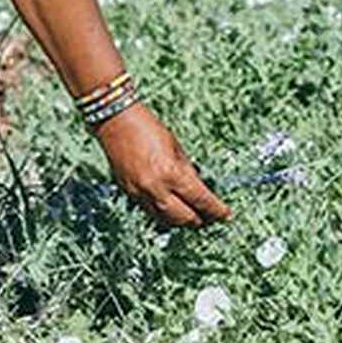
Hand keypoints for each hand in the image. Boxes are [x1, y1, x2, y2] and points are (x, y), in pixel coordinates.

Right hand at [92, 105, 231, 226]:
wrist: (115, 121)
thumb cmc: (146, 126)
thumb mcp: (176, 147)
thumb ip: (187, 170)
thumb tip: (198, 188)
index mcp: (171, 173)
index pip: (200, 199)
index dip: (216, 210)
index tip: (225, 214)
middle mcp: (155, 187)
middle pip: (183, 217)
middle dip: (199, 219)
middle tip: (210, 218)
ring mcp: (139, 192)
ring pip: (165, 219)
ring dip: (180, 221)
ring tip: (191, 217)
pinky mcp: (128, 193)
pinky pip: (149, 211)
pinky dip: (162, 213)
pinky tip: (170, 209)